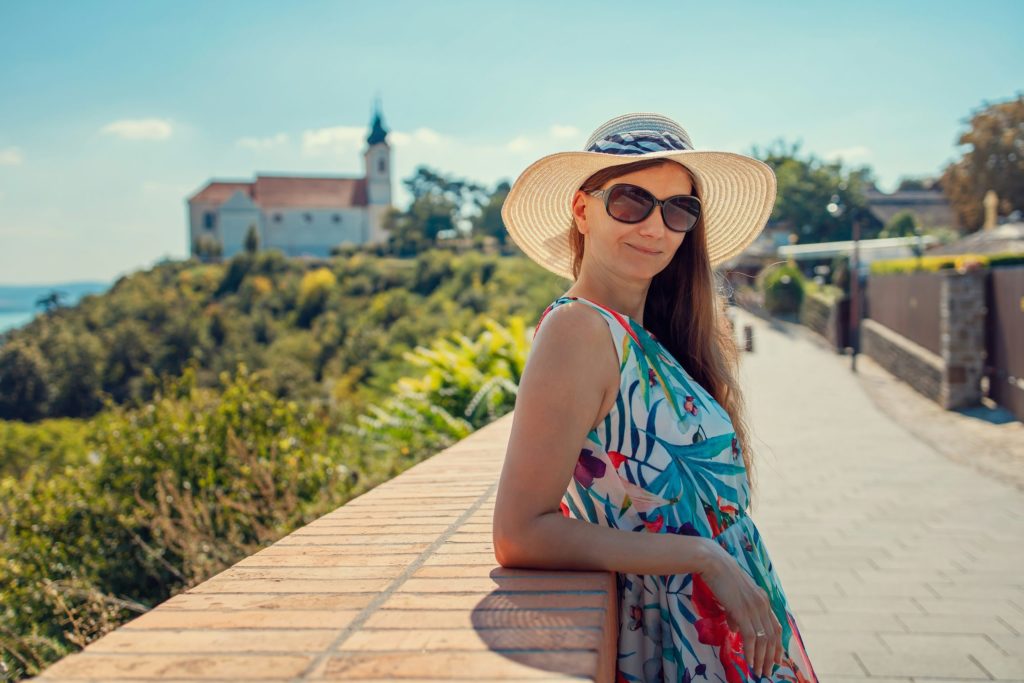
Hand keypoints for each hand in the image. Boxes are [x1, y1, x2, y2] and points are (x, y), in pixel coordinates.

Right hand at [698, 542, 783, 678]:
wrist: (713, 562)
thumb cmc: (720, 577)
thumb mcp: (733, 596)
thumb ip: (736, 613)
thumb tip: (735, 630)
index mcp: (763, 599)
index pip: (777, 627)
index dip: (778, 646)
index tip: (776, 660)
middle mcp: (763, 604)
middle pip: (773, 637)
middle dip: (771, 658)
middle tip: (767, 673)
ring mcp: (754, 608)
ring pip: (764, 640)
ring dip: (762, 659)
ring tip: (758, 672)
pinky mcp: (743, 611)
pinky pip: (751, 637)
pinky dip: (751, 652)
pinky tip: (749, 662)